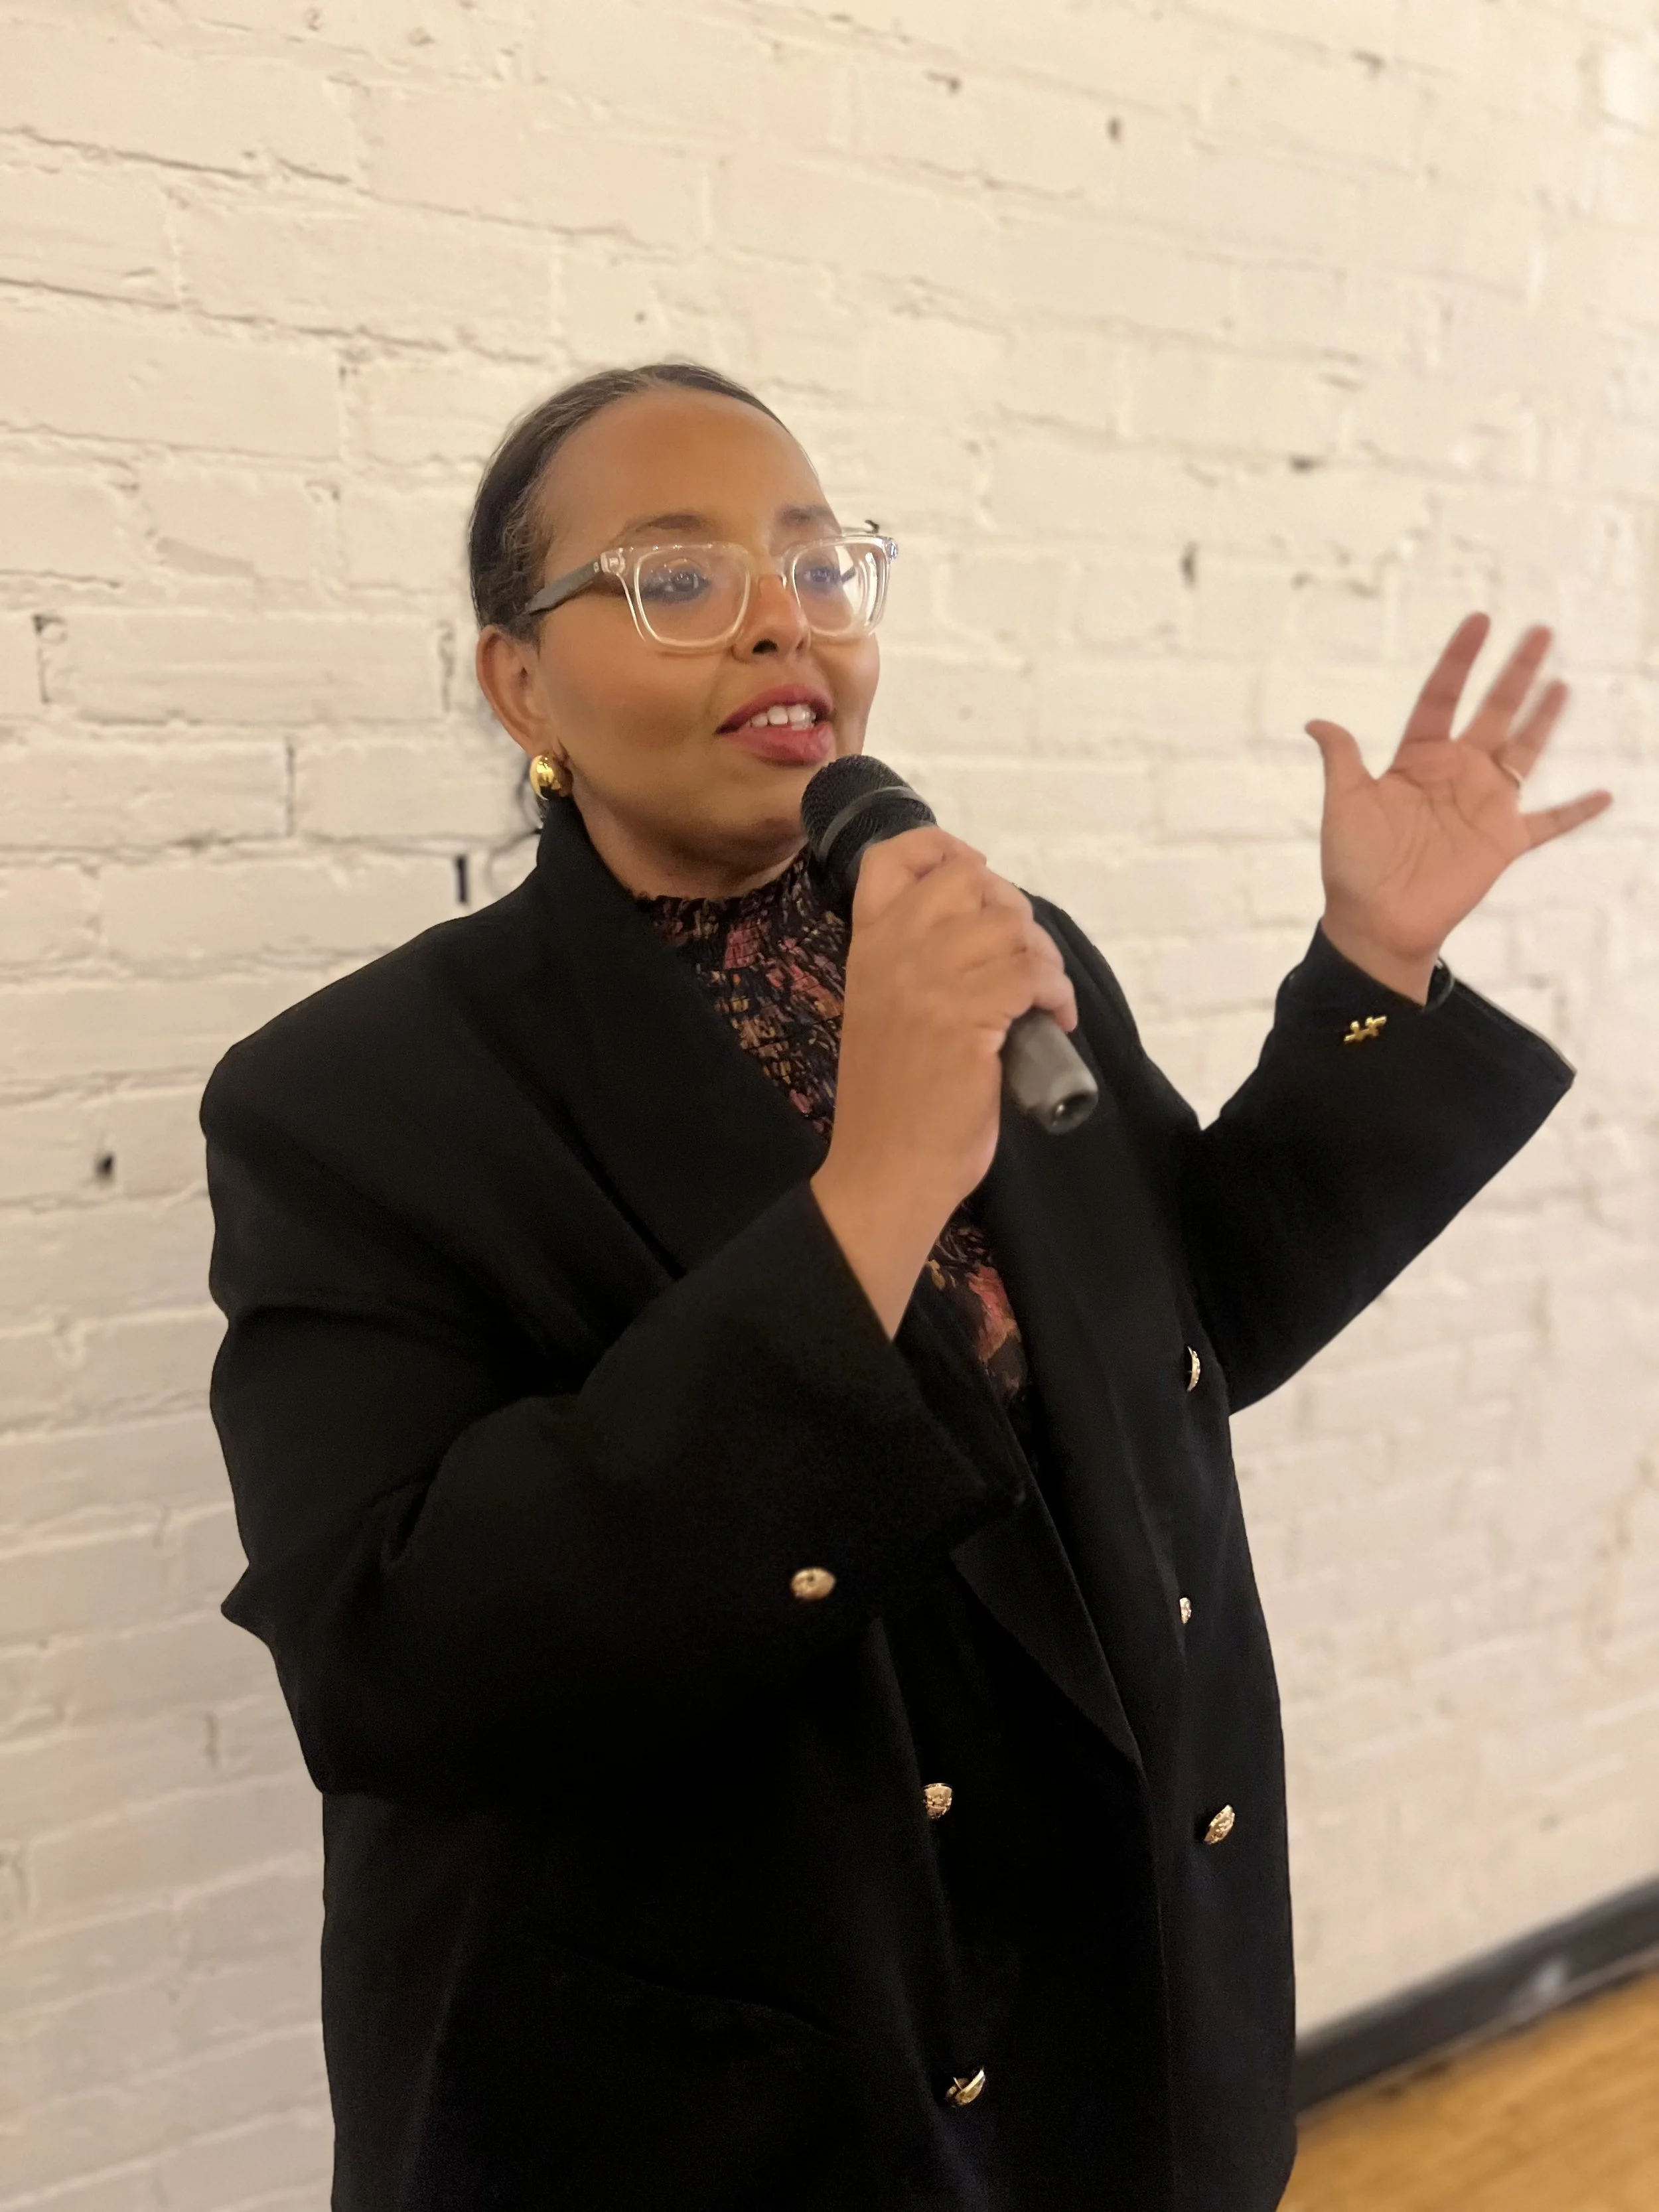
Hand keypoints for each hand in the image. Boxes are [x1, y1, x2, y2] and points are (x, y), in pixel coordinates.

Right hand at [810, 827, 1076, 1334]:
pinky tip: (1055, 1018)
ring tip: (1045, 996)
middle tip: (1025, 958)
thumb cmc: (891, 1103)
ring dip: (1042, 956)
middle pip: (967, 879)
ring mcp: (929, 983)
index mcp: (868, 948)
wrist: (884, 1169)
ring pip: (1009, 926)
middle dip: (1012, 909)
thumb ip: (913, 968)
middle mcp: (894, 952)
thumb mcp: (885, 1013)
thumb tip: (983, 935)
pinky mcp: (965, 1019)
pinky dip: (1056, 991)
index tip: (978, 876)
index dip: (942, 848)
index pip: (891, 859)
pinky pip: (1031, 974)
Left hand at [1304, 614, 1613, 1000]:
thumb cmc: (1354, 866)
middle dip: (1516, 673)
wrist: (1376, 922)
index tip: (1480, 620)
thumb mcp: (1345, 805)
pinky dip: (1576, 812)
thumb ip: (1343, 760)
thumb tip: (1316, 721)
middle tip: (1540, 631)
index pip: (1441, 697)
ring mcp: (1484, 805)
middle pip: (1493, 711)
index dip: (1460, 659)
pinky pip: (1549, 823)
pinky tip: (1604, 795)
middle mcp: (1456, 773)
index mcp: (1417, 759)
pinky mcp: (1504, 842)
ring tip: (1561, 684)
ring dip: (1543, 719)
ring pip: (1523, 751)